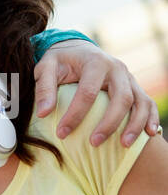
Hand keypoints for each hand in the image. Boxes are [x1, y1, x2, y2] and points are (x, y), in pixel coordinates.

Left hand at [34, 40, 160, 147]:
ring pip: (139, 101)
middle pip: (121, 97)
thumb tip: (43, 113)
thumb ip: (44, 88)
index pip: (88, 92)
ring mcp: (129, 78)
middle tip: (94, 143)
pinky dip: (150, 117)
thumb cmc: (60, 61)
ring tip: (124, 145)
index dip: (75, 114)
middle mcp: (117, 69)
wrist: (77, 49)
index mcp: (95, 62)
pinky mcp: (134, 86)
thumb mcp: (45, 68)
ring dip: (135, 124)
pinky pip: (148, 102)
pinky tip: (149, 133)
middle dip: (109, 123)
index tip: (62, 134)